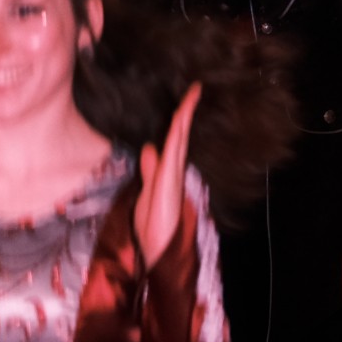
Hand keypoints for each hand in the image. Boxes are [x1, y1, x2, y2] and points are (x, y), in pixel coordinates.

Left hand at [136, 83, 202, 266]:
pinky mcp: (170, 181)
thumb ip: (150, 171)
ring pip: (179, 139)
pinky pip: (174, 151)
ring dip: (184, 116)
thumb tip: (150, 149)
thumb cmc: (153, 229)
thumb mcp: (147, 193)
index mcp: (167, 172)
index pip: (173, 140)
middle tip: (195, 88)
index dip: (178, 120)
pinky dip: (177, 133)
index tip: (185, 100)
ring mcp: (173, 175)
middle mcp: (173, 171)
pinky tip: (180, 119)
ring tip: (192, 94)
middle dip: (185, 111)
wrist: (160, 253)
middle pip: (179, 135)